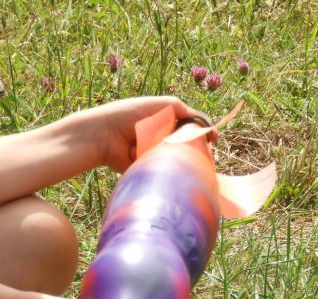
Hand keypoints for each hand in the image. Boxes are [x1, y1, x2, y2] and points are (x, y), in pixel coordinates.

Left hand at [76, 96, 205, 172]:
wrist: (104, 135)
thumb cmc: (131, 114)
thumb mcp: (164, 105)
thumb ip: (188, 113)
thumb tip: (209, 128)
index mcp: (167, 122)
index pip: (192, 129)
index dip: (203, 133)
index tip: (213, 139)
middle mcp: (162, 139)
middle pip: (187, 146)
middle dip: (195, 149)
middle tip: (204, 152)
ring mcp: (155, 155)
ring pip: (177, 160)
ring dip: (181, 160)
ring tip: (187, 160)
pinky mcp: (148, 170)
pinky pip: (164, 172)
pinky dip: (168, 170)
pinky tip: (173, 169)